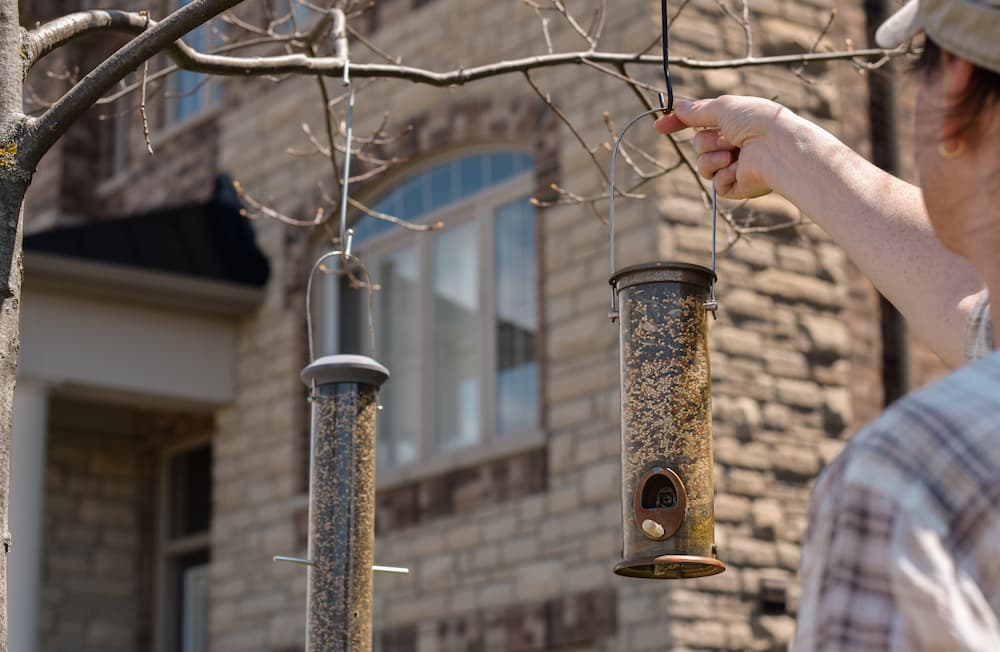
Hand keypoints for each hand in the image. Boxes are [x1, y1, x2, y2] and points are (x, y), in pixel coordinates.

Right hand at [654, 95, 791, 199]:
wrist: (777, 148)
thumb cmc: (756, 122)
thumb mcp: (723, 108)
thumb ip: (697, 110)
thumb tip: (677, 106)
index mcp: (734, 122)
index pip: (699, 122)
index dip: (678, 123)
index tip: (659, 126)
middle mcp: (735, 143)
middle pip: (699, 144)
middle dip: (707, 141)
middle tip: (728, 138)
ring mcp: (735, 165)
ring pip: (703, 165)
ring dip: (713, 158)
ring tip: (734, 155)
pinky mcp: (737, 186)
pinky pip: (716, 183)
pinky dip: (724, 175)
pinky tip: (740, 170)